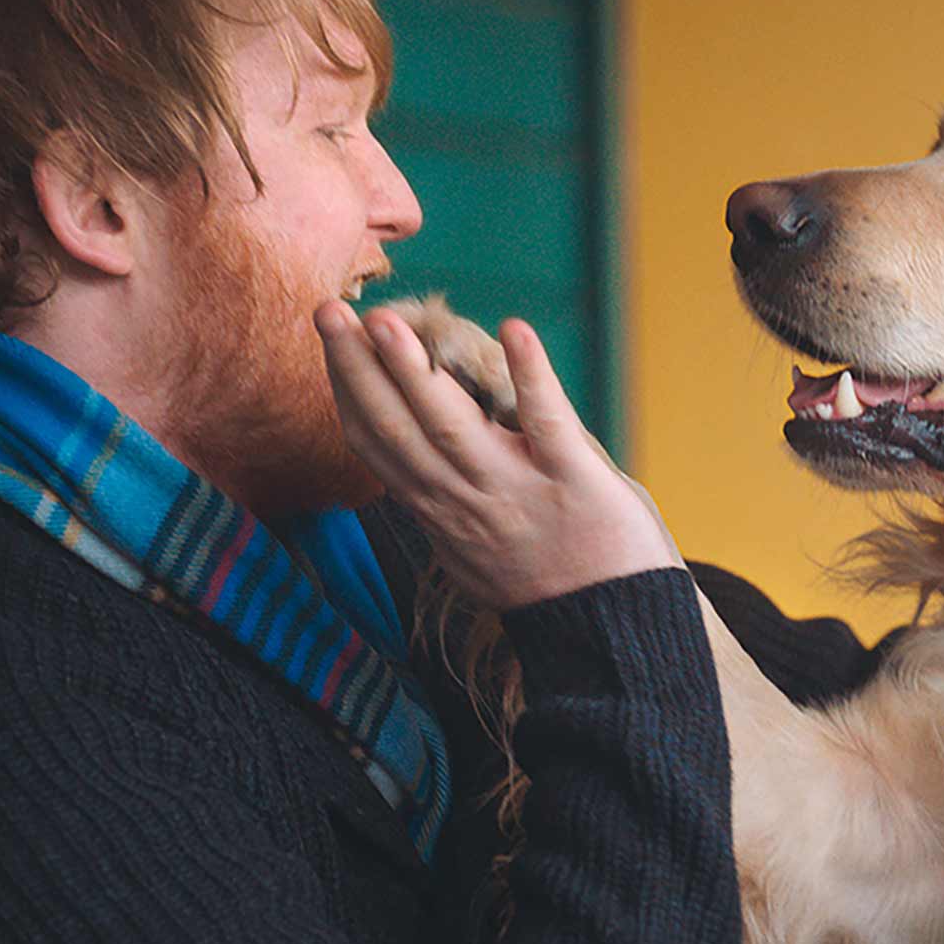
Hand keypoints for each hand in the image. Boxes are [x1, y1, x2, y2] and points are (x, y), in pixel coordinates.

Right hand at [315, 301, 680, 610]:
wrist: (614, 631)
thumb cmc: (551, 584)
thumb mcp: (476, 553)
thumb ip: (450, 507)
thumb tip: (422, 469)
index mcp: (440, 512)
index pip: (377, 445)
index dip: (347, 391)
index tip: (331, 342)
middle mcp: (466, 501)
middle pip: (398, 428)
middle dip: (358, 368)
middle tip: (328, 311)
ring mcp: (518, 490)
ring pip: (451, 425)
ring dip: (413, 370)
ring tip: (386, 321)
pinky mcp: (576, 481)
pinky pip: (547, 421)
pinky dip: (531, 374)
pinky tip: (514, 329)